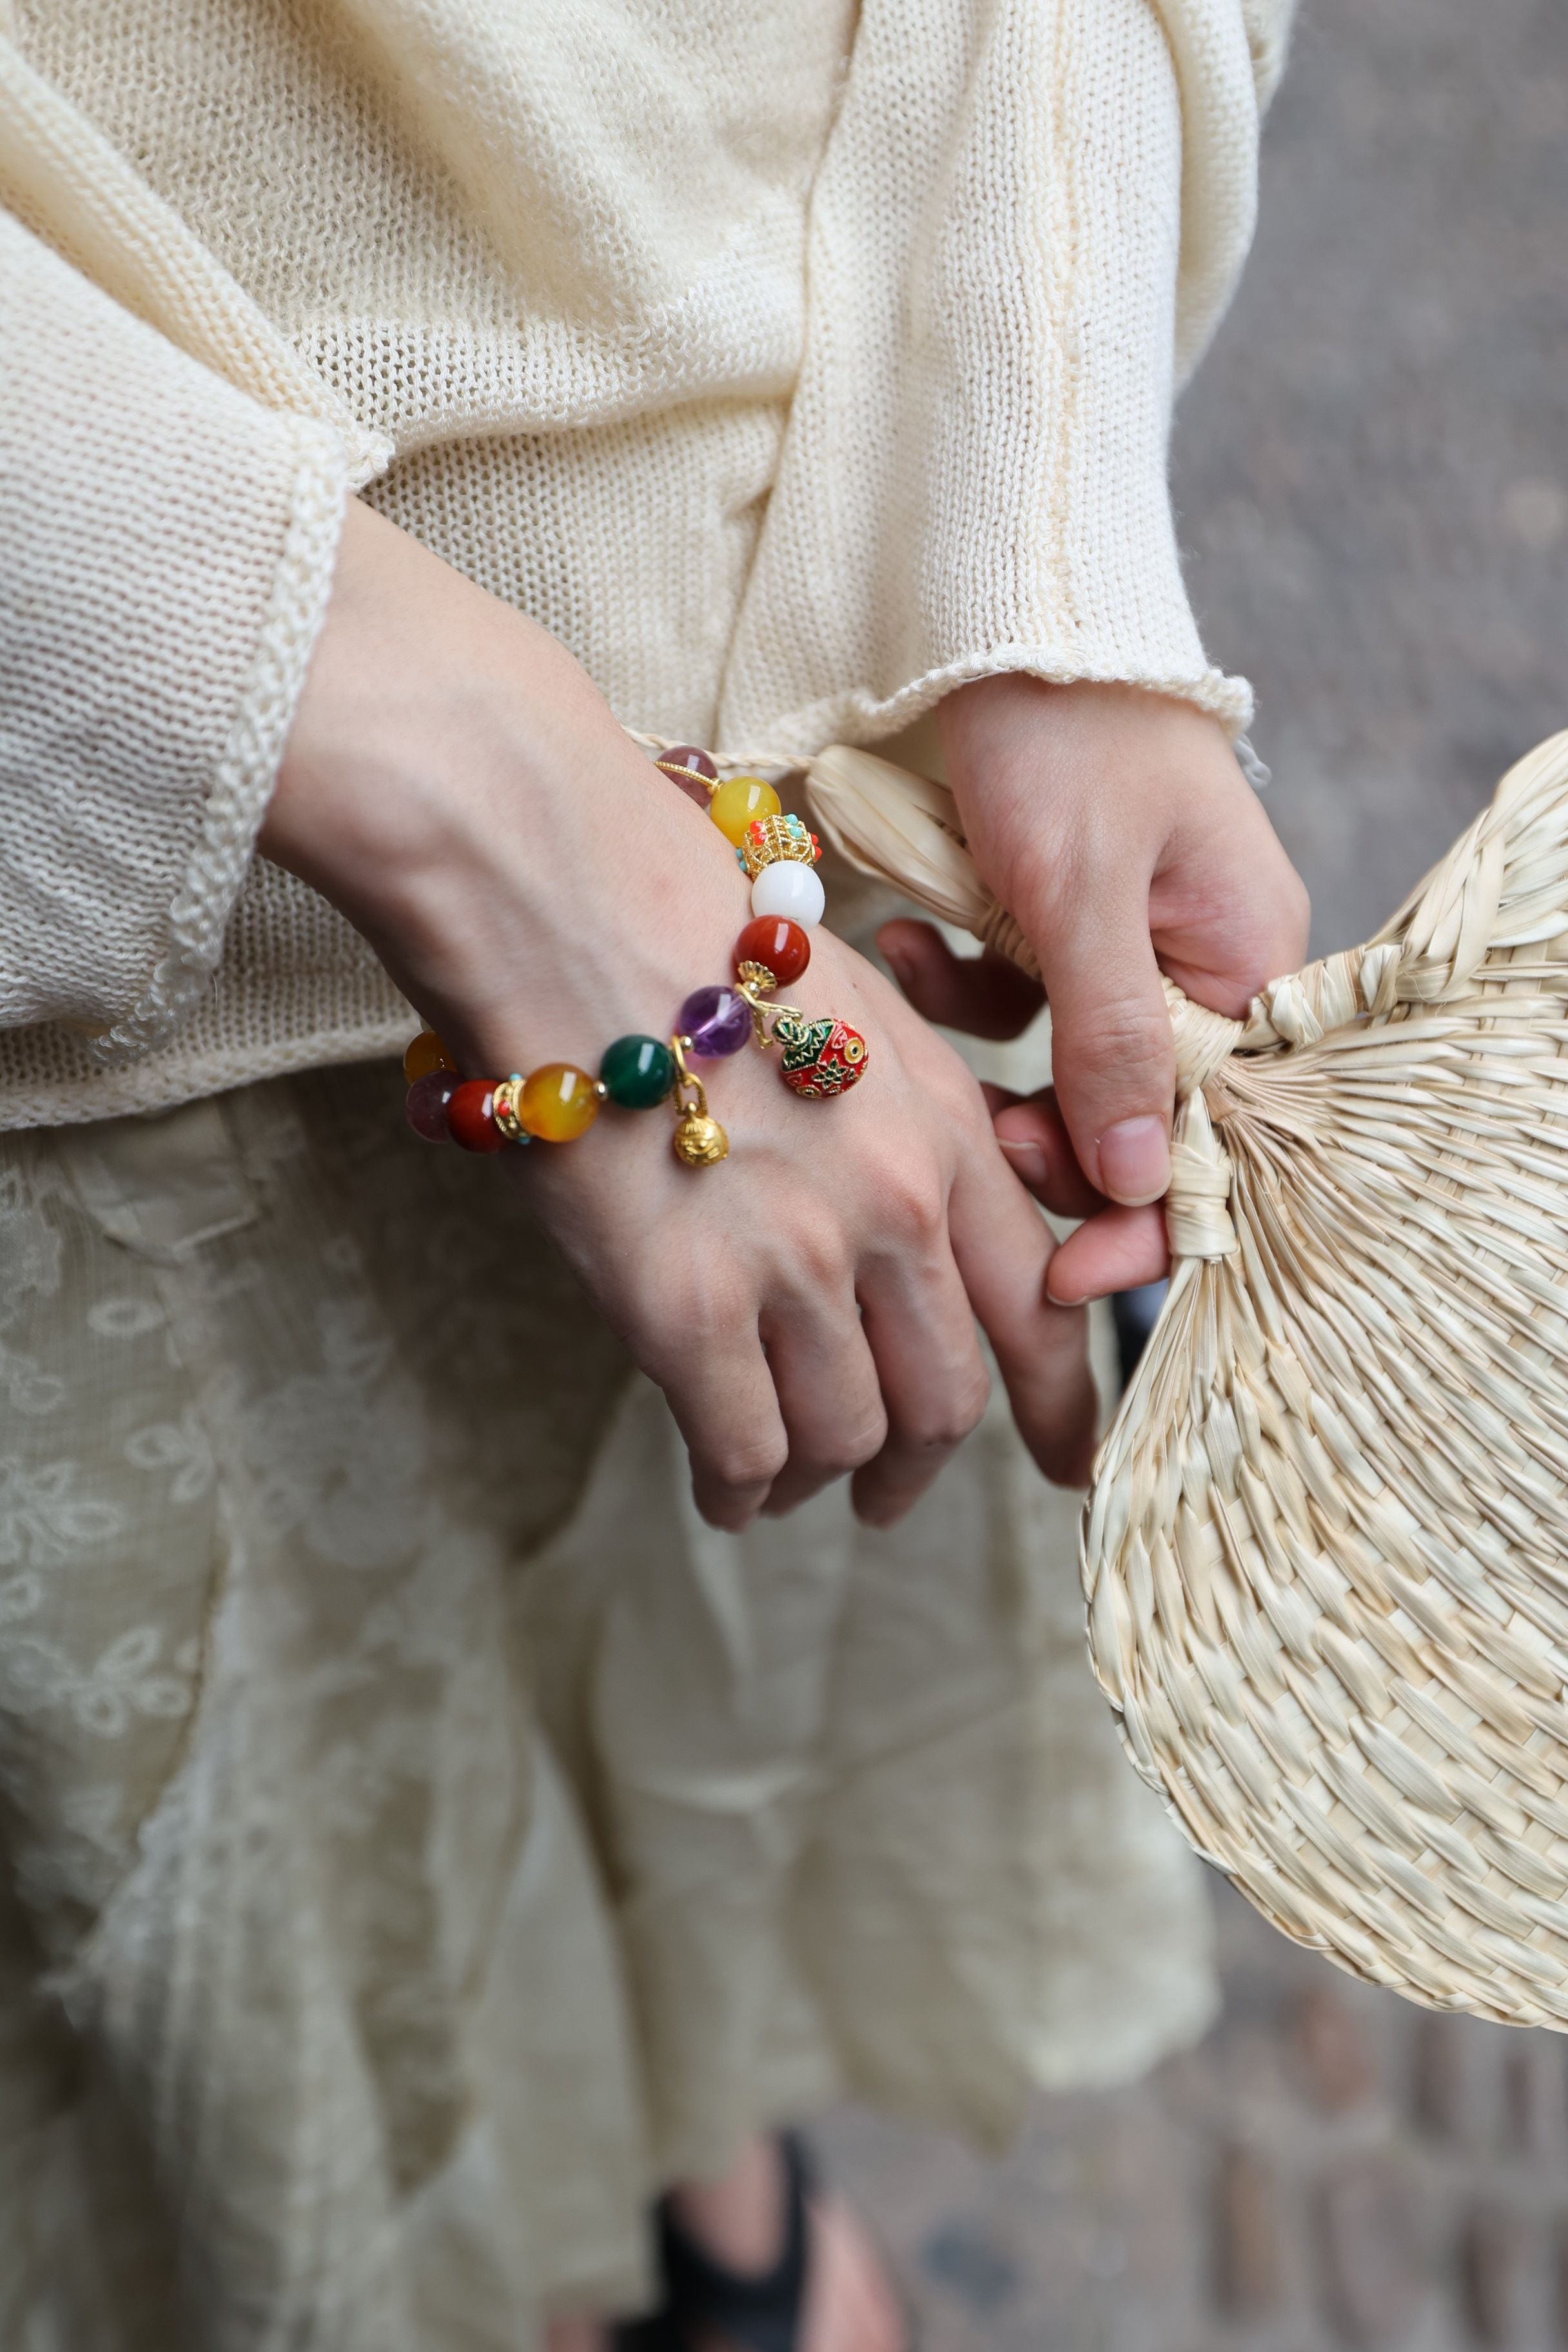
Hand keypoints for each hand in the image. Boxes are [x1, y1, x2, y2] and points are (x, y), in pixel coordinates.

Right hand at [264, 501, 1098, 1524]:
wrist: (571, 899)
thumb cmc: (695, 935)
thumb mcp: (853, 1016)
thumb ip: (901, 1131)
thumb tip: (896, 1233)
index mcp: (948, 1135)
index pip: (1042, 1308)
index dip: (1062, 1408)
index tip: (1067, 1462)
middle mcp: (895, 1211)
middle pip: (948, 1396)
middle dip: (922, 1465)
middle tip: (889, 1494)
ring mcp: (796, 1265)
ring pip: (846, 1434)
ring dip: (822, 1478)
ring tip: (784, 1486)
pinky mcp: (687, 1310)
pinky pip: (745, 1449)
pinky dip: (742, 1489)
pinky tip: (725, 1489)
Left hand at [880, 676, 1308, 1303]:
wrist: (995, 614)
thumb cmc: (1064, 734)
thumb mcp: (1082, 890)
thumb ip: (1109, 1036)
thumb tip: (1136, 1184)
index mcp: (1247, 964)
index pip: (1216, 1134)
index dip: (1145, 1219)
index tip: (1062, 1277)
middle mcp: (1197, 969)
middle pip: (1132, 1119)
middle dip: (1045, 1138)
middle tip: (977, 1138)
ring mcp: (1122, 950)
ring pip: (1057, 1073)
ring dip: (983, 1058)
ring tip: (918, 984)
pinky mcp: (1048, 930)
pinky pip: (1006, 1009)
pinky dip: (952, 994)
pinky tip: (907, 941)